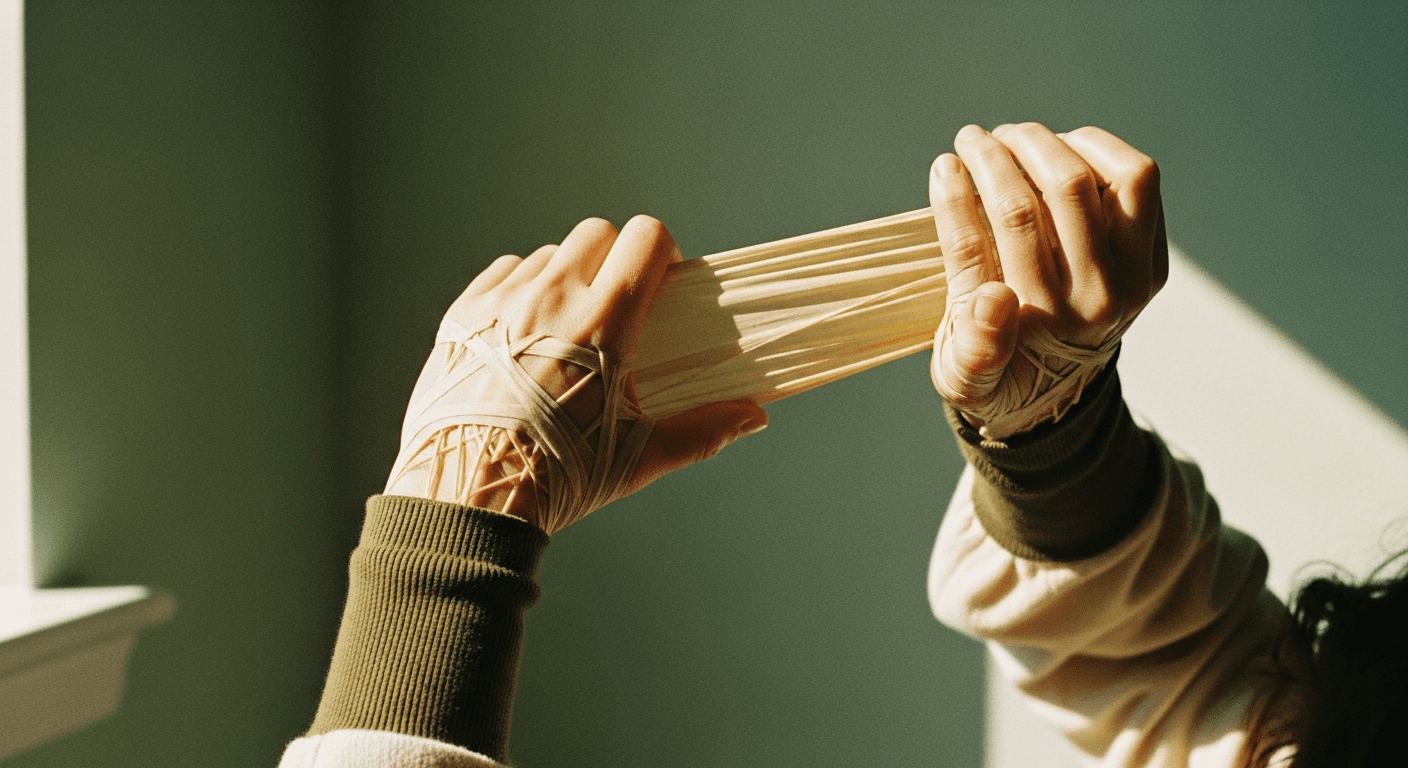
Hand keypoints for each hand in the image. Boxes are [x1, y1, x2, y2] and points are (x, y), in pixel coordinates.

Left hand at [385, 216, 768, 532]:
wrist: (468, 494)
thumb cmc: (559, 478)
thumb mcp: (637, 456)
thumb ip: (702, 431)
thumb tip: (754, 418)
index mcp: (603, 324)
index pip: (644, 238)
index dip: (660, 251)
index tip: (661, 279)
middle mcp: (551, 298)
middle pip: (597, 233)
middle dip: (614, 258)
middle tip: (617, 303)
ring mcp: (502, 301)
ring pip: (548, 254)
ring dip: (567, 275)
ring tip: (568, 323)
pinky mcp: (463, 313)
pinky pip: (502, 272)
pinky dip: (520, 288)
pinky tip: (524, 329)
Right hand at [929, 123, 1167, 437]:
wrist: (1058, 389)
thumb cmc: (998, 367)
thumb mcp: (964, 376)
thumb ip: (972, 348)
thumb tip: (991, 299)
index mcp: (1028, 332)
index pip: (976, 253)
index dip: (954, 200)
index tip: (943, 165)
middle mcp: (1085, 307)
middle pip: (1028, 210)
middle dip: (993, 160)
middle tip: (972, 139)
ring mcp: (1129, 279)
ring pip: (1087, 183)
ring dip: (1043, 146)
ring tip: (1013, 138)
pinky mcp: (1153, 256)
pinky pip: (1136, 179)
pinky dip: (1094, 149)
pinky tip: (1061, 148)